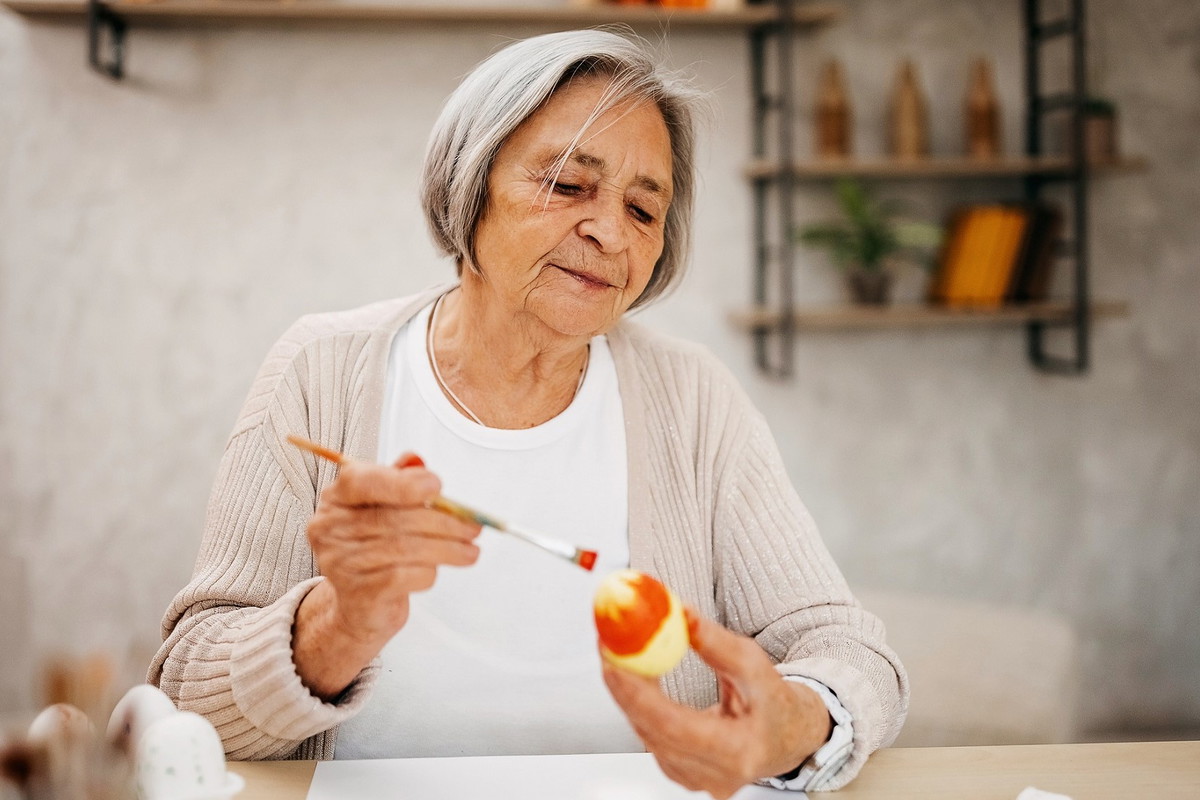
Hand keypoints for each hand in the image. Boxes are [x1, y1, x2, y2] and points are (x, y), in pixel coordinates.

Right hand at [294, 454, 480, 698]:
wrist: (359, 603)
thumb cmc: (375, 546)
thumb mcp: (386, 506)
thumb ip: (400, 481)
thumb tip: (417, 461)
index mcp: (337, 497)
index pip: (363, 481)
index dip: (402, 483)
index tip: (437, 486)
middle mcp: (330, 527)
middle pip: (394, 518)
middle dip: (443, 522)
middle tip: (473, 527)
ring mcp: (340, 561)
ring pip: (404, 548)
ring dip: (446, 549)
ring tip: (470, 551)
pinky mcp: (357, 593)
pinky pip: (402, 577)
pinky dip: (427, 572)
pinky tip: (436, 571)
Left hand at [602, 608, 832, 798]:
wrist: (789, 736)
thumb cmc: (775, 702)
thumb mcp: (755, 666)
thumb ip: (717, 644)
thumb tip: (681, 615)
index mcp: (740, 751)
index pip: (675, 727)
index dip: (639, 696)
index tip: (615, 664)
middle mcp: (717, 776)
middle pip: (653, 733)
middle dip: (625, 690)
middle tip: (609, 649)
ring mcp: (698, 781)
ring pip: (649, 737)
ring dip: (630, 697)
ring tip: (619, 656)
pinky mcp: (685, 775)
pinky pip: (652, 740)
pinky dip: (640, 709)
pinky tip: (636, 681)